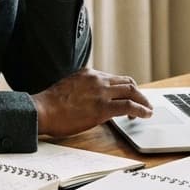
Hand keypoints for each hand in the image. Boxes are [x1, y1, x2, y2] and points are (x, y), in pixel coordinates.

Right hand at [31, 69, 152, 136]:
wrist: (41, 110)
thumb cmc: (50, 104)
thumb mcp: (68, 87)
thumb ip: (82, 89)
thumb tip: (91, 100)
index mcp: (88, 74)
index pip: (114, 78)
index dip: (125, 88)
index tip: (129, 96)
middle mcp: (97, 79)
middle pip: (127, 82)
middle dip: (139, 93)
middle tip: (145, 103)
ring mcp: (101, 93)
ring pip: (132, 92)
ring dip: (143, 101)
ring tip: (148, 110)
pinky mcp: (103, 108)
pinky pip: (129, 107)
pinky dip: (141, 110)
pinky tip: (145, 115)